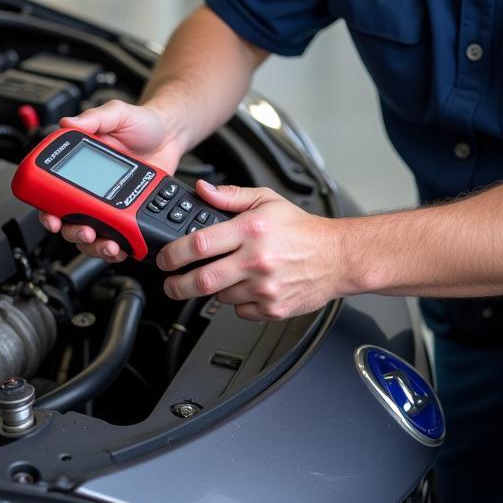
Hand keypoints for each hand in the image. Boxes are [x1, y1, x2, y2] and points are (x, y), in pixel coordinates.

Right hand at [38, 100, 183, 261]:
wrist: (171, 136)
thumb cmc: (144, 124)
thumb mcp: (118, 114)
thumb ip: (95, 118)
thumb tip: (68, 122)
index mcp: (81, 165)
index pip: (54, 191)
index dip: (47, 209)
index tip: (52, 218)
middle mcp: (90, 187)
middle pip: (68, 220)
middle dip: (72, 232)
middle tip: (85, 231)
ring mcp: (109, 203)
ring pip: (90, 234)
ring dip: (93, 245)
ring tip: (107, 243)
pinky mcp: (128, 214)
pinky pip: (116, 237)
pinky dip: (116, 247)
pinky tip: (121, 247)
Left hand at [157, 181, 347, 320]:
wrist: (337, 257)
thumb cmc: (303, 230)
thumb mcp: (266, 201)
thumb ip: (230, 197)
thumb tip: (202, 190)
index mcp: (251, 230)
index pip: (199, 244)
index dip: (173, 254)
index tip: (164, 258)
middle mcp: (256, 260)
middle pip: (202, 280)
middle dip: (177, 285)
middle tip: (170, 283)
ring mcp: (264, 288)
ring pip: (220, 297)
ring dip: (214, 290)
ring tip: (224, 276)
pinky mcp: (273, 309)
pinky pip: (240, 311)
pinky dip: (237, 302)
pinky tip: (247, 287)